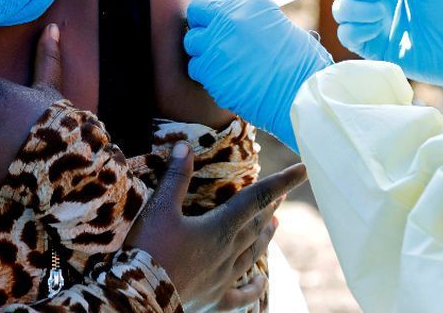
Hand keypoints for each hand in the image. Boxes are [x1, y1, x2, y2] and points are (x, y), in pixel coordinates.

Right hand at [126, 142, 307, 310]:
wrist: (138, 298)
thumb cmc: (148, 250)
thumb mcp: (160, 208)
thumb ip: (176, 177)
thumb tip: (184, 145)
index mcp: (220, 228)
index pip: (258, 198)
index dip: (282, 182)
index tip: (304, 169)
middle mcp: (228, 253)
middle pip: (257, 224)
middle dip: (271, 205)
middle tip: (282, 192)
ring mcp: (223, 279)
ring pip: (252, 253)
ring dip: (265, 236)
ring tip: (275, 223)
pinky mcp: (213, 301)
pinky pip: (241, 296)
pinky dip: (254, 289)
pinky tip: (262, 284)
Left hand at [185, 0, 331, 151]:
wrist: (301, 95)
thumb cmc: (301, 65)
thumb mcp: (281, 28)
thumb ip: (254, 23)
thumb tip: (237, 28)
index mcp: (250, 2)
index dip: (227, 13)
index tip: (233, 26)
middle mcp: (229, 16)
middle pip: (198, 8)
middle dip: (202, 21)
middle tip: (212, 36)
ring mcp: (215, 42)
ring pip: (192, 40)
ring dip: (202, 50)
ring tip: (223, 63)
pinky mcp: (208, 69)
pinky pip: (195, 67)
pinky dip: (206, 73)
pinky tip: (225, 79)